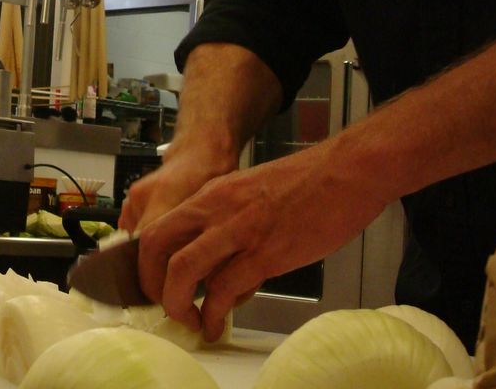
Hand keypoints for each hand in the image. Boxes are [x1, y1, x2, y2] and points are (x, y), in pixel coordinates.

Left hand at [136, 138, 385, 342]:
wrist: (347, 171)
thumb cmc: (307, 182)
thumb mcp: (251, 192)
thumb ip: (228, 219)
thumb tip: (219, 259)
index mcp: (212, 194)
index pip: (159, 226)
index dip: (148, 260)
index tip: (156, 283)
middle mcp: (215, 208)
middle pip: (156, 246)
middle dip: (151, 283)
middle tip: (165, 305)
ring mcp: (238, 230)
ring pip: (182, 270)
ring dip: (176, 304)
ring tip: (190, 322)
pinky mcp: (265, 253)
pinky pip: (223, 290)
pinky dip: (213, 315)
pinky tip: (216, 325)